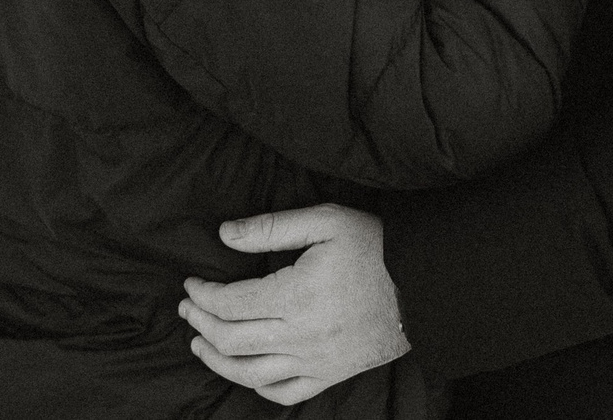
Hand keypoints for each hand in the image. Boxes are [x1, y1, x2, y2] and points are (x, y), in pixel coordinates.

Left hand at [180, 204, 408, 405]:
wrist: (425, 288)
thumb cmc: (376, 248)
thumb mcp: (327, 221)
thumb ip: (273, 226)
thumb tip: (225, 234)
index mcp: (296, 295)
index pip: (231, 304)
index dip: (203, 295)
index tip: (191, 283)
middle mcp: (301, 336)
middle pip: (232, 339)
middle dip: (201, 322)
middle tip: (187, 307)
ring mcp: (315, 361)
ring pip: (249, 373)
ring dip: (215, 358)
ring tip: (198, 342)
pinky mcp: (329, 375)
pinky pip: (283, 392)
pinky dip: (255, 385)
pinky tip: (243, 370)